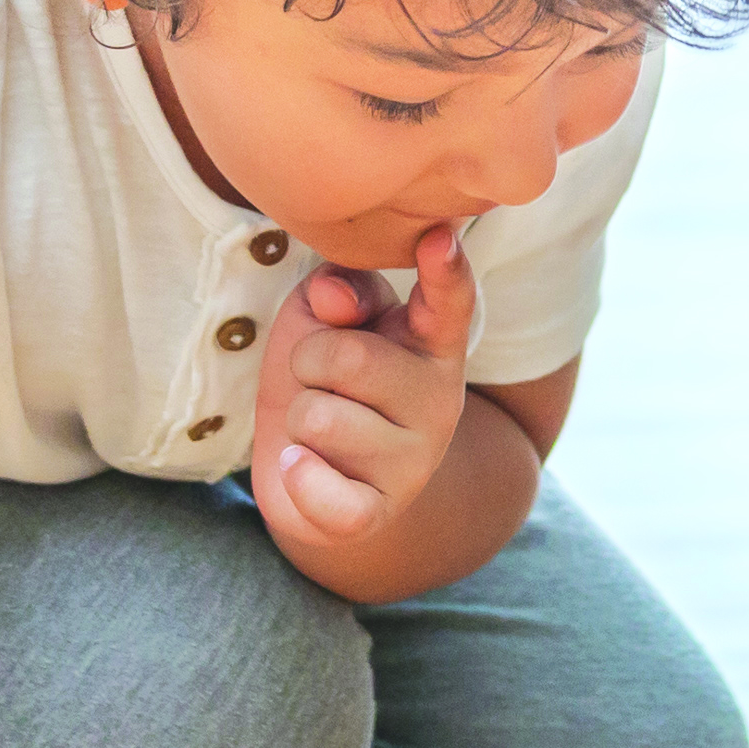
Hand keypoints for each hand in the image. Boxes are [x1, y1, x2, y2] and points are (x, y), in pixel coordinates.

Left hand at [251, 226, 476, 547]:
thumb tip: (334, 300)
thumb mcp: (325, 318)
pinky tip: (302, 466)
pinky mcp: (376, 511)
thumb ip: (337, 290)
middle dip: (308, 362)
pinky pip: (327, 495)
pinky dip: (300, 479)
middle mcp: (438, 400)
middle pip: (348, 357)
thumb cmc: (324, 380)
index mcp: (431, 342)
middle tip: (319, 380)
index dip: (446, 269)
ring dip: (298, 419)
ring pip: (320, 419)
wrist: (313, 474)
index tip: (439, 236)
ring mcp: (413, 461)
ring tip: (318, 427)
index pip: (450, 302)